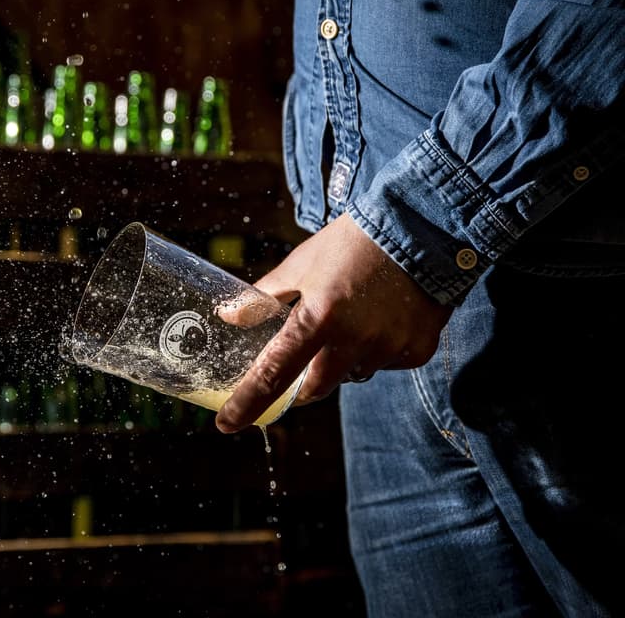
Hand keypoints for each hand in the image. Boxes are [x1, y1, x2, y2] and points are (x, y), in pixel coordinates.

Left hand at [215, 214, 453, 432]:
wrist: (422, 225)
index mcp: (319, 318)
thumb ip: (264, 297)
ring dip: (341, 361)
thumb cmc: (352, 243)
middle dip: (300, 383)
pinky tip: (382, 317)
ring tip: (352, 319)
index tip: (226, 424)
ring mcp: (389, 349)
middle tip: (298, 363)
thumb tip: (230, 316)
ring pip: (352, 374)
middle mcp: (354, 341)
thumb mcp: (301, 265)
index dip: (247, 403)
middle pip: (314, 388)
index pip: (273, 373)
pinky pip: (386, 364)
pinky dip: (377, 350)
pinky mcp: (417, 351)